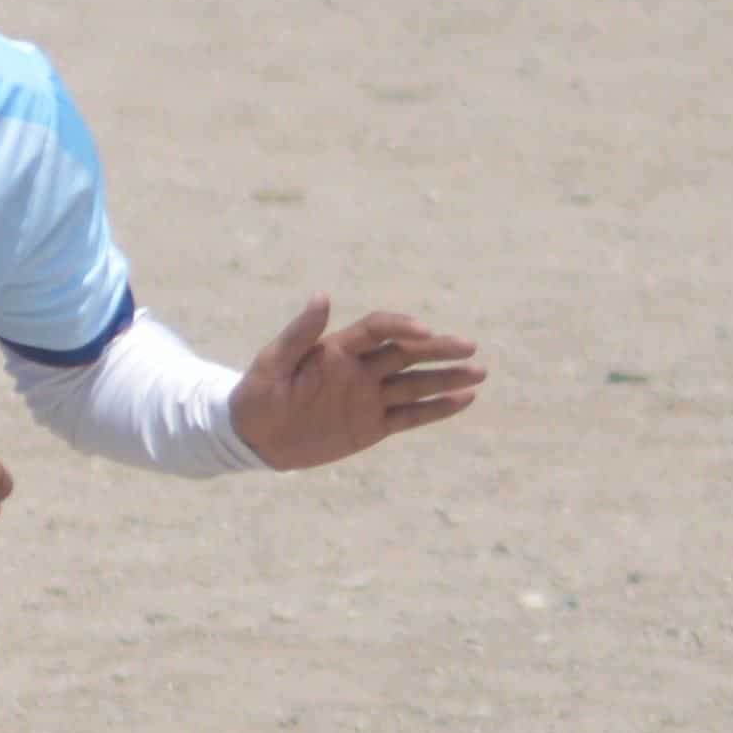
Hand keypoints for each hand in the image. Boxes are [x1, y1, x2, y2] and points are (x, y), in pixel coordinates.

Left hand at [230, 296, 483, 470]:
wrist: (253, 437)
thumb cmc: (256, 394)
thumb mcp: (273, 362)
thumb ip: (300, 333)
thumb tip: (322, 295)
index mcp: (338, 348)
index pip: (378, 330)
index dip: (401, 327)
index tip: (423, 332)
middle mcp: (361, 369)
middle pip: (407, 354)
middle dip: (438, 350)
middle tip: (469, 347)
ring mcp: (370, 397)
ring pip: (416, 384)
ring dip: (447, 378)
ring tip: (479, 372)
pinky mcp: (374, 425)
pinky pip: (411, 416)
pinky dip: (438, 409)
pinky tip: (465, 400)